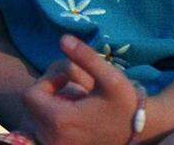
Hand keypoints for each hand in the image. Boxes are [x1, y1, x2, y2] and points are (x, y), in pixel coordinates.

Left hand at [23, 35, 137, 144]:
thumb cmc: (126, 104)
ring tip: (76, 100)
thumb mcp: (110, 77)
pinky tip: (75, 112)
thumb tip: (62, 38)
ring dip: (51, 103)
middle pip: (32, 106)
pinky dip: (54, 116)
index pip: (30, 96)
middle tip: (73, 87)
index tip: (69, 79)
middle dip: (48, 91)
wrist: (142, 132)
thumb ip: (86, 56)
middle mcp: (54, 139)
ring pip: (37, 117)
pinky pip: (46, 128)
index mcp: (60, 122)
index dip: (47, 82)